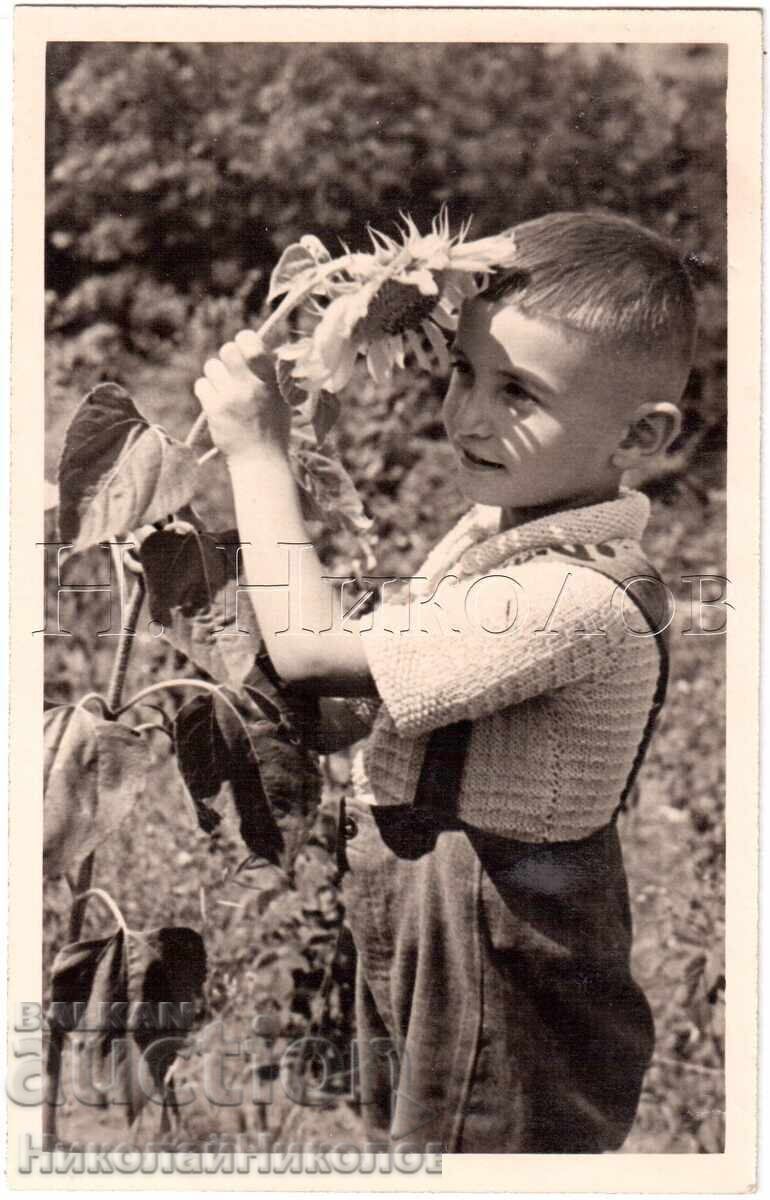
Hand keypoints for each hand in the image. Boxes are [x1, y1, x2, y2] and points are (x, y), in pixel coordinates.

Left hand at [193, 330, 290, 458]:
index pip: (249, 341)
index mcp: (270, 379)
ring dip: (216, 376)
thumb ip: (270, 370)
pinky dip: (206, 391)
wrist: (260, 458)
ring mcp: (231, 397)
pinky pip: (201, 385)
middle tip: (233, 372)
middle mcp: (250, 385)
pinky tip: (217, 403)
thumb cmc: (273, 425)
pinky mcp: (214, 410)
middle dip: (227, 357)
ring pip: (211, 367)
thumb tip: (253, 345)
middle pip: (227, 349)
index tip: (244, 349)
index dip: (244, 339)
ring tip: (226, 392)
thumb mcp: (282, 396)